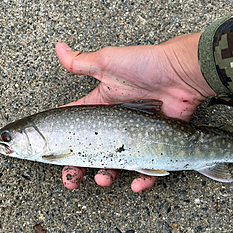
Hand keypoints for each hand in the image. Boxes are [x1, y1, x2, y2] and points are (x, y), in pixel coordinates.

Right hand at [55, 33, 214, 191]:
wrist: (183, 73)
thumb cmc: (146, 65)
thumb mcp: (109, 62)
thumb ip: (82, 62)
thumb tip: (58, 48)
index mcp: (102, 105)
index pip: (76, 126)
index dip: (62, 141)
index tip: (49, 156)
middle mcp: (117, 122)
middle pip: (92, 151)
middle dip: (78, 168)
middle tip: (71, 180)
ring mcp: (137, 135)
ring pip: (117, 163)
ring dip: (106, 176)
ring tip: (102, 180)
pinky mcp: (158, 143)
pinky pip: (148, 167)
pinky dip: (143, 179)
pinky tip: (136, 184)